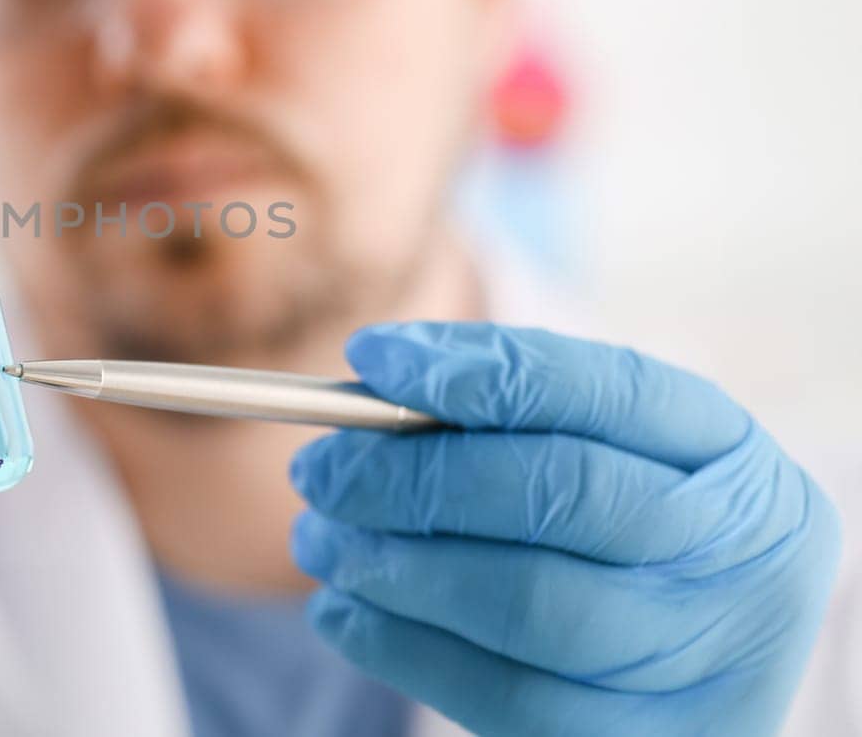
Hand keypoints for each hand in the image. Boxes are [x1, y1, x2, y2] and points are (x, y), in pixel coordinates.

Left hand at [289, 323, 841, 736]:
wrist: (712, 650)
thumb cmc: (629, 516)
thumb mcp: (604, 442)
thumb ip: (508, 406)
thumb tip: (374, 380)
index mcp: (725, 454)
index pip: (602, 390)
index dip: (478, 371)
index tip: (371, 355)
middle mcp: (736, 554)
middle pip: (561, 494)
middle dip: (414, 476)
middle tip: (320, 470)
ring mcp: (699, 658)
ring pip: (526, 603)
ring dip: (393, 565)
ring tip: (318, 538)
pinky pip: (505, 698)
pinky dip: (401, 646)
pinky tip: (341, 608)